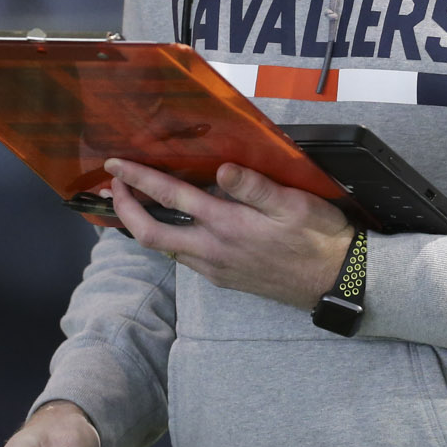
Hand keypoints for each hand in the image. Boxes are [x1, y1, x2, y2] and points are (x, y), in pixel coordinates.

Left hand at [104, 157, 353, 309]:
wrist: (335, 281)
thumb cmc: (318, 237)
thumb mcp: (294, 204)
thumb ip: (254, 187)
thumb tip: (221, 169)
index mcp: (226, 226)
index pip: (170, 198)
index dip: (138, 180)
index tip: (116, 164)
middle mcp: (212, 251)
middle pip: (150, 235)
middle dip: (124, 209)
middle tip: (111, 187)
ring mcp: (216, 269)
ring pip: (164, 249)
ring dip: (142, 225)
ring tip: (134, 203)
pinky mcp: (224, 278)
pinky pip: (183, 258)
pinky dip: (166, 238)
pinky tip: (173, 224)